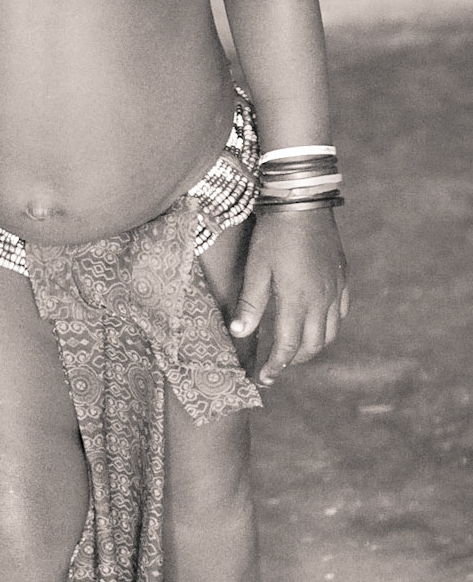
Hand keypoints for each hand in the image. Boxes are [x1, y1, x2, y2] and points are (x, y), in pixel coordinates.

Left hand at [231, 208, 348, 384]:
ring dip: (311, 348)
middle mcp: (321, 301)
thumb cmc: (275, 234)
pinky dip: (328, 327)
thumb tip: (239, 333)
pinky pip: (340, 313)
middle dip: (292, 361)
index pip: (286, 347)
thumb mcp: (256, 267)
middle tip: (274, 367)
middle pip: (311, 346)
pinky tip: (316, 324)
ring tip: (293, 350)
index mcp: (297, 301)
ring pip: (329, 333)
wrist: (304, 202)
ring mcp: (335, 290)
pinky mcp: (342, 278)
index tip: (262, 378)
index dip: (274, 367)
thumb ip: (250, 303)